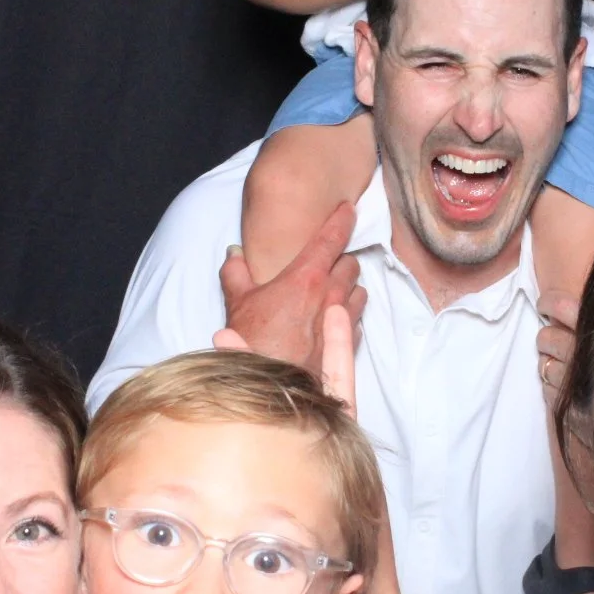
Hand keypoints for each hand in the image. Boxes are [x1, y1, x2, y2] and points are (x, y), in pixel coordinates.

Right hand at [215, 201, 365, 376]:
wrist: (270, 385)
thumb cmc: (252, 341)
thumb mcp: (237, 301)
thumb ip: (235, 271)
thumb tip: (234, 254)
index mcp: (307, 277)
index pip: (332, 237)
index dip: (342, 219)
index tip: (348, 208)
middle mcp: (331, 295)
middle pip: (351, 264)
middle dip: (342, 260)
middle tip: (328, 262)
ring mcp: (342, 321)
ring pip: (359, 292)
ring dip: (349, 288)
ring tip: (333, 291)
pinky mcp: (347, 346)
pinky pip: (357, 321)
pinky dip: (349, 316)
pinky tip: (335, 320)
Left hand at [535, 293, 579, 408]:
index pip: (561, 307)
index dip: (550, 303)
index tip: (545, 304)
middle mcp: (579, 355)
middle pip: (548, 338)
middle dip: (547, 336)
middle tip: (551, 337)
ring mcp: (569, 382)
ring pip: (544, 364)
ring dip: (547, 361)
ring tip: (556, 361)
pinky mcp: (566, 406)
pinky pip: (548, 390)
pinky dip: (551, 384)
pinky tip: (561, 384)